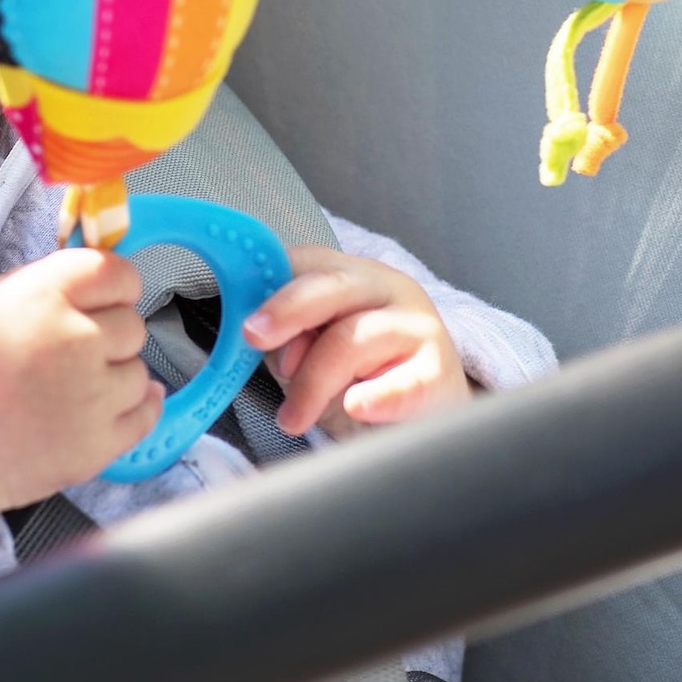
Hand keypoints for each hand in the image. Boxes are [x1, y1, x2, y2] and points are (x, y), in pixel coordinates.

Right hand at [0, 249, 161, 577]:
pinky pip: (147, 412)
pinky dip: (133, 410)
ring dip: (113, 377)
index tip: (102, 302)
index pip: (118, 273)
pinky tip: (103, 409)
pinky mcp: (101, 443)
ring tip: (68, 392)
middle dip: (107, 336)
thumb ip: (45, 285)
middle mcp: (76, 340)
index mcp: (44, 297)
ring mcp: (93, 395)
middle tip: (69, 356)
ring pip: (139, 370)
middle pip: (132, 324)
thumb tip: (95, 282)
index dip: (114, 287)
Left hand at [241, 246, 470, 439]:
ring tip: (292, 419)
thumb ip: (288, 339)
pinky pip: (405, 382)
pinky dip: (377, 396)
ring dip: (312, 382)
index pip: (306, 263)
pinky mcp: (438, 373)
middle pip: (332, 286)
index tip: (243, 322)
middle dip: (287, 309)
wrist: (427, 416)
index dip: (269, 289)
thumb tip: (257, 336)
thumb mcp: (317, 353)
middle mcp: (387, 290)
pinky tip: (356, 405)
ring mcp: (417, 327)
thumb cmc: (364, 379)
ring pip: (353, 338)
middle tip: (253, 337)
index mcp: (352, 276)